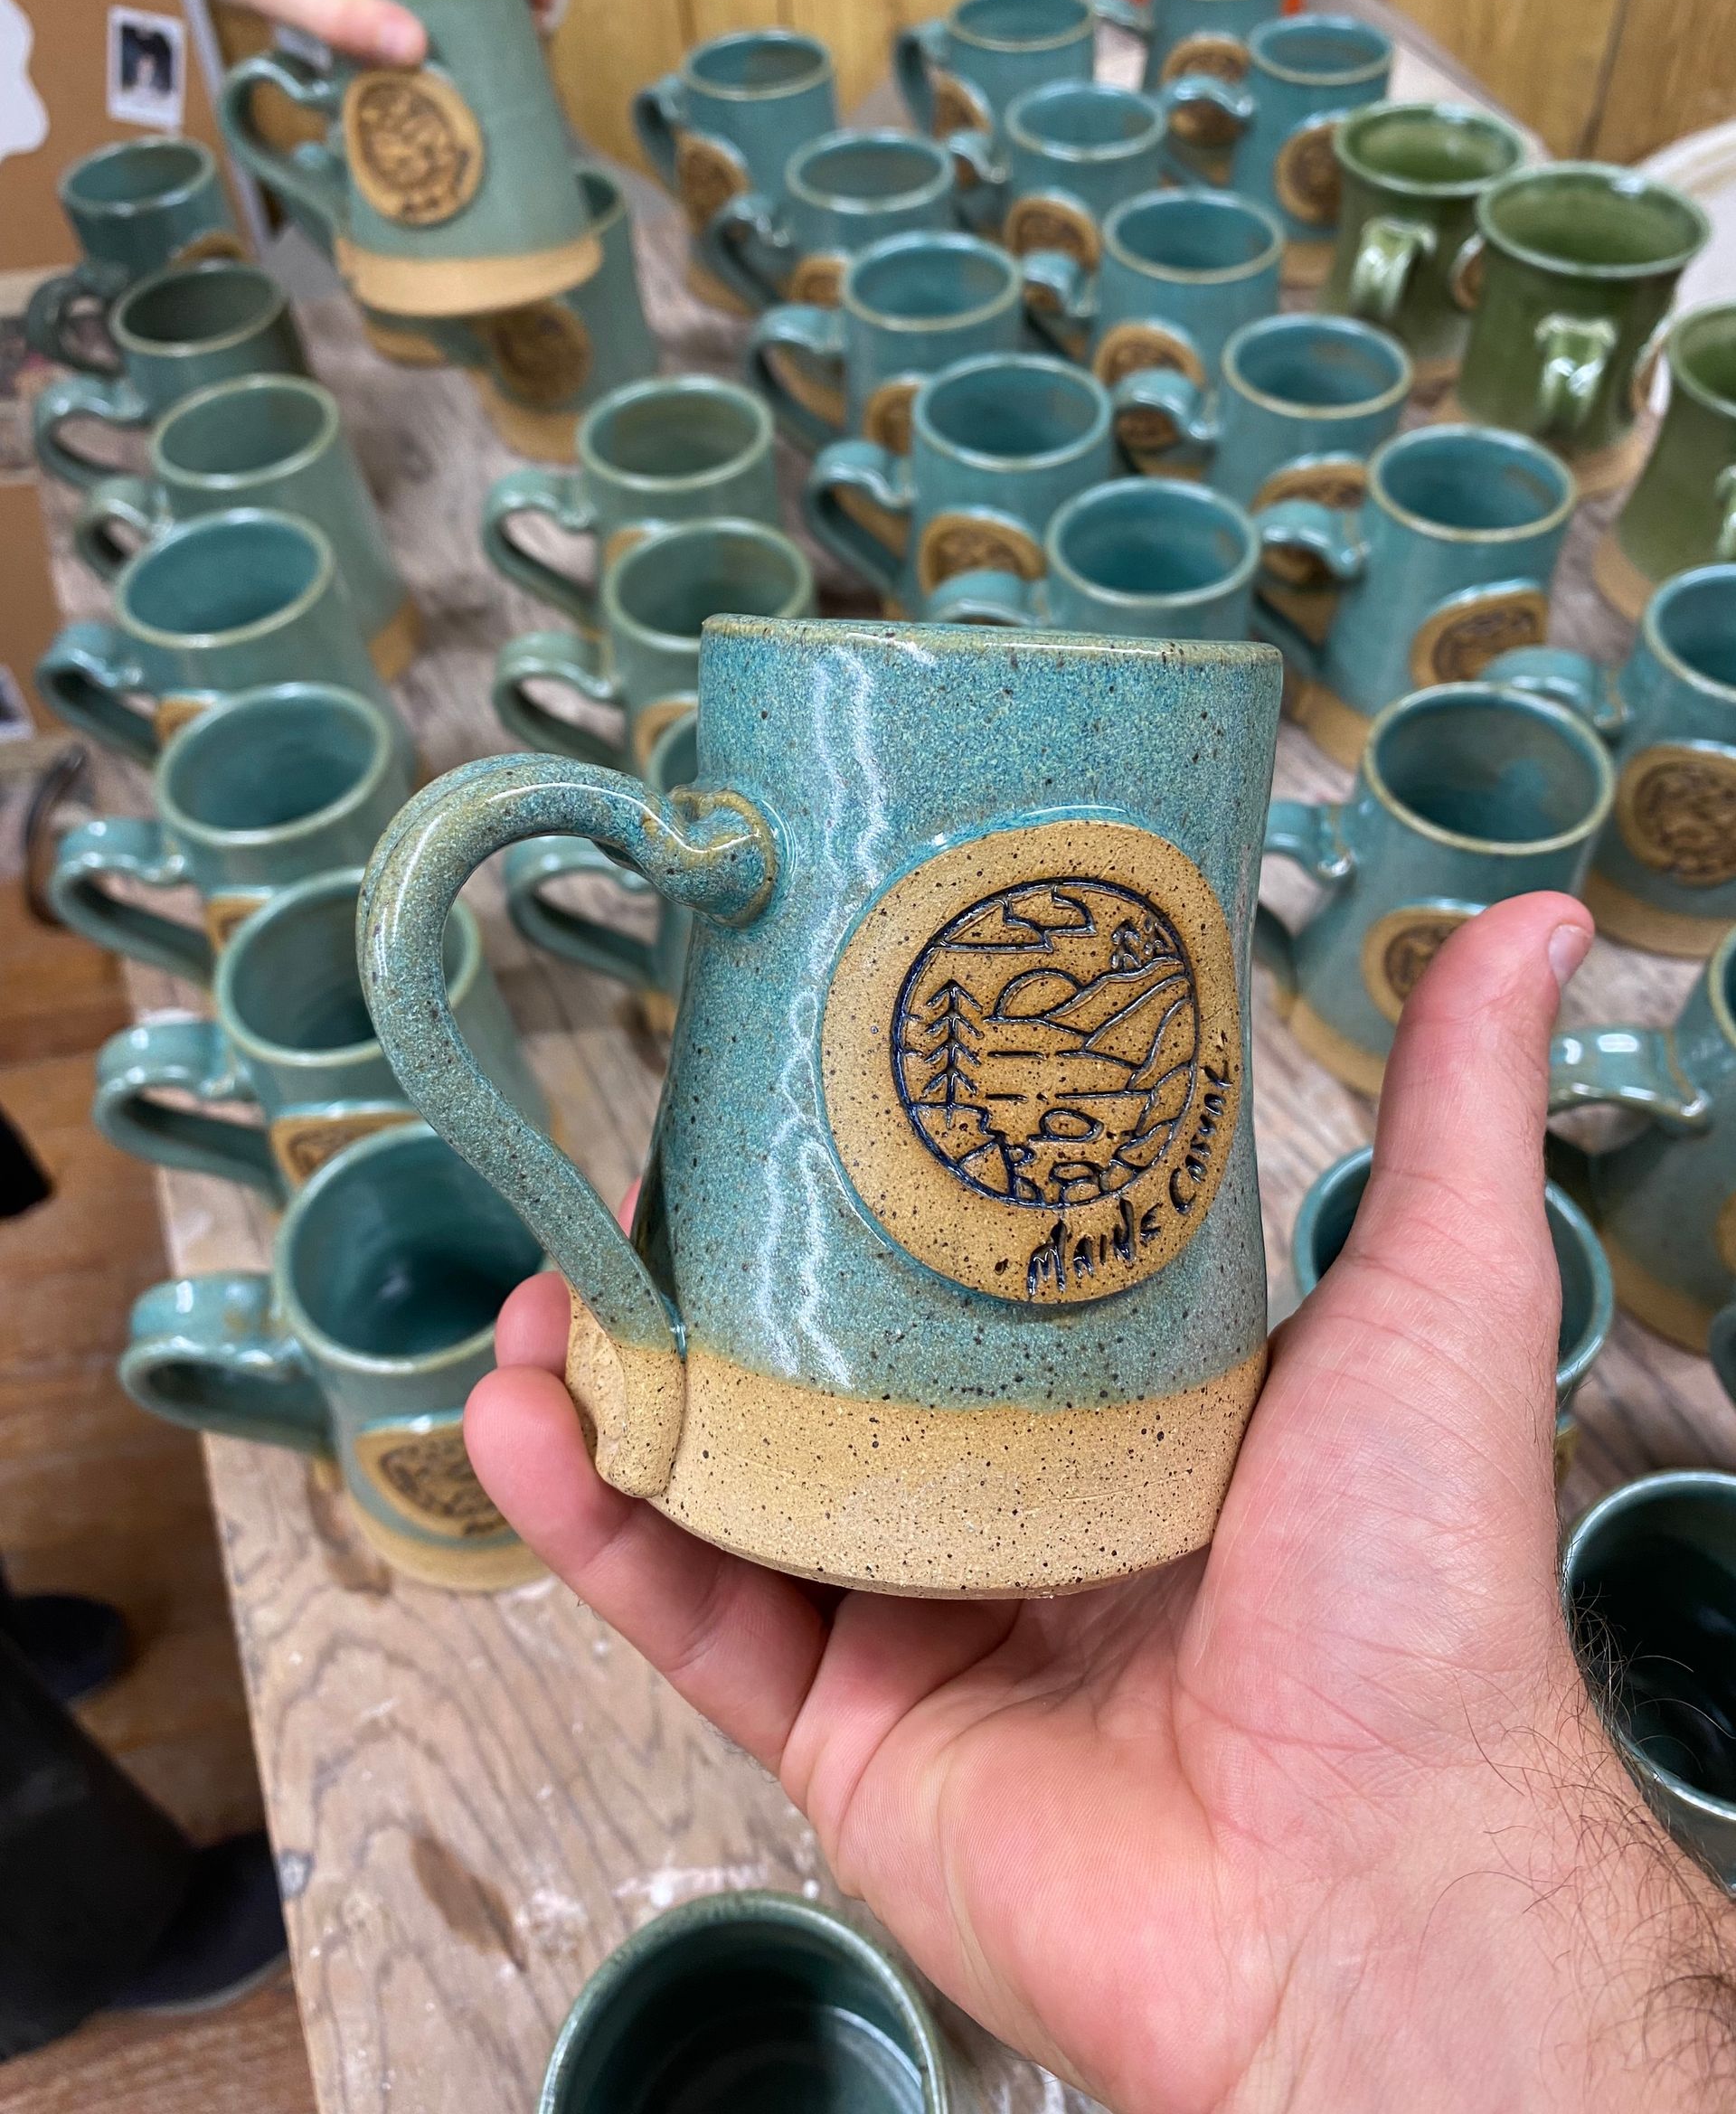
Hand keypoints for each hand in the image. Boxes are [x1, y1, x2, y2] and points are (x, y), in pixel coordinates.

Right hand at [467, 894, 1735, 2112]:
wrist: (1362, 1886)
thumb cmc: (1410, 1592)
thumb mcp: (1431, 1299)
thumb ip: (1452, 1111)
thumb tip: (1530, 920)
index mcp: (1128, 1410)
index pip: (960, 1273)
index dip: (860, 1183)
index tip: (774, 1091)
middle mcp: (1016, 1510)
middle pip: (821, 1377)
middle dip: (702, 1285)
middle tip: (624, 1191)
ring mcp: (923, 1623)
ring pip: (729, 1488)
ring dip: (613, 1391)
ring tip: (530, 1298)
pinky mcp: (847, 1735)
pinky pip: (691, 1619)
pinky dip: (591, 1527)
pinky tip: (517, 1427)